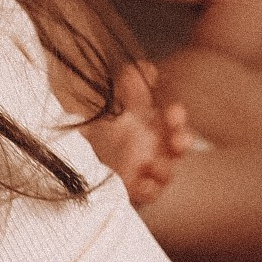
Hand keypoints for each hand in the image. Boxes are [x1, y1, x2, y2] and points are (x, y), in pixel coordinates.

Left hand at [81, 63, 194, 207]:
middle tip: (178, 140)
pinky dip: (149, 188)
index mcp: (152, 126)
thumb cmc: (104, 127)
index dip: (178, 118)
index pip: (175, 122)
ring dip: (165, 168)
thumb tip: (146, 67)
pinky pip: (149, 193)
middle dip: (182, 142)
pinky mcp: (132, 188)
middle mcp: (154, 148)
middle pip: (179, 148)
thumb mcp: (114, 102)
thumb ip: (130, 84)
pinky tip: (141, 181)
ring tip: (153, 162)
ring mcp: (144, 170)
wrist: (79, 152)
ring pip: (167, 173)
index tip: (173, 111)